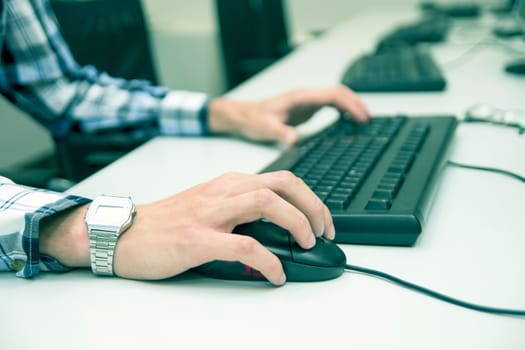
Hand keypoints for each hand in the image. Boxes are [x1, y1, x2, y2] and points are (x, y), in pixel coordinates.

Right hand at [40, 171, 333, 284]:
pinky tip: (277, 274)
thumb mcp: (207, 205)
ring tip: (307, 245)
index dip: (310, 198)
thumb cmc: (165, 222)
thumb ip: (239, 210)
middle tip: (324, 232)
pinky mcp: (197, 239)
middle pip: (282, 184)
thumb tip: (275, 229)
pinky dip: (269, 261)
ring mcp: (210, 214)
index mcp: (227, 183)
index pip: (281, 179)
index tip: (322, 220)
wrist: (122, 233)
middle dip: (313, 206)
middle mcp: (222, 192)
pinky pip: (245, 246)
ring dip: (297, 223)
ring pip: (267, 204)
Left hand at [208, 84, 369, 144]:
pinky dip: (342, 111)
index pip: (332, 95)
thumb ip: (279, 132)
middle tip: (369, 120)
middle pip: (339, 94)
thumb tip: (294, 139)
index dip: (350, 104)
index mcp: (300, 97)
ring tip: (364, 121)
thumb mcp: (264, 127)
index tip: (361, 117)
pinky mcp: (305, 110)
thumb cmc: (252, 119)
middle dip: (356, 104)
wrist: (242, 116)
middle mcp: (305, 97)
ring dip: (351, 106)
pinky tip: (348, 121)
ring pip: (336, 98)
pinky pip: (329, 106)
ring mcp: (306, 103)